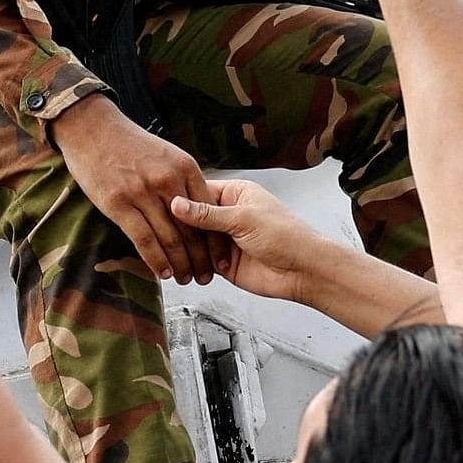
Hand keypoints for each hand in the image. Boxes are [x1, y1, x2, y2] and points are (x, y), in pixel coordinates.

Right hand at [52, 95, 222, 283]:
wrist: (91, 126)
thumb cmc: (128, 142)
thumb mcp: (166, 153)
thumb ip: (183, 180)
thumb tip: (197, 208)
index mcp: (185, 167)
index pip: (209, 211)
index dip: (216, 240)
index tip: (220, 259)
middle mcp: (168, 180)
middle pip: (192, 229)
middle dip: (201, 259)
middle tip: (205, 278)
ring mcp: (143, 192)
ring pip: (170, 238)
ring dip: (179, 264)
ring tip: (185, 279)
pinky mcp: (119, 203)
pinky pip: (143, 239)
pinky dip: (155, 260)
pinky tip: (162, 272)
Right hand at [164, 177, 344, 305]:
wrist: (303, 271)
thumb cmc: (286, 236)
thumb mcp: (243, 218)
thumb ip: (208, 214)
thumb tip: (178, 204)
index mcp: (236, 194)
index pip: (200, 192)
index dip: (181, 198)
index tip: (161, 202)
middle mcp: (229, 214)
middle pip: (194, 217)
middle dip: (180, 225)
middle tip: (159, 226)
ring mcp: (226, 239)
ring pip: (196, 240)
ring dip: (185, 246)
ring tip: (168, 247)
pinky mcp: (224, 262)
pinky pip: (201, 260)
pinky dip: (191, 263)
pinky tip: (179, 262)